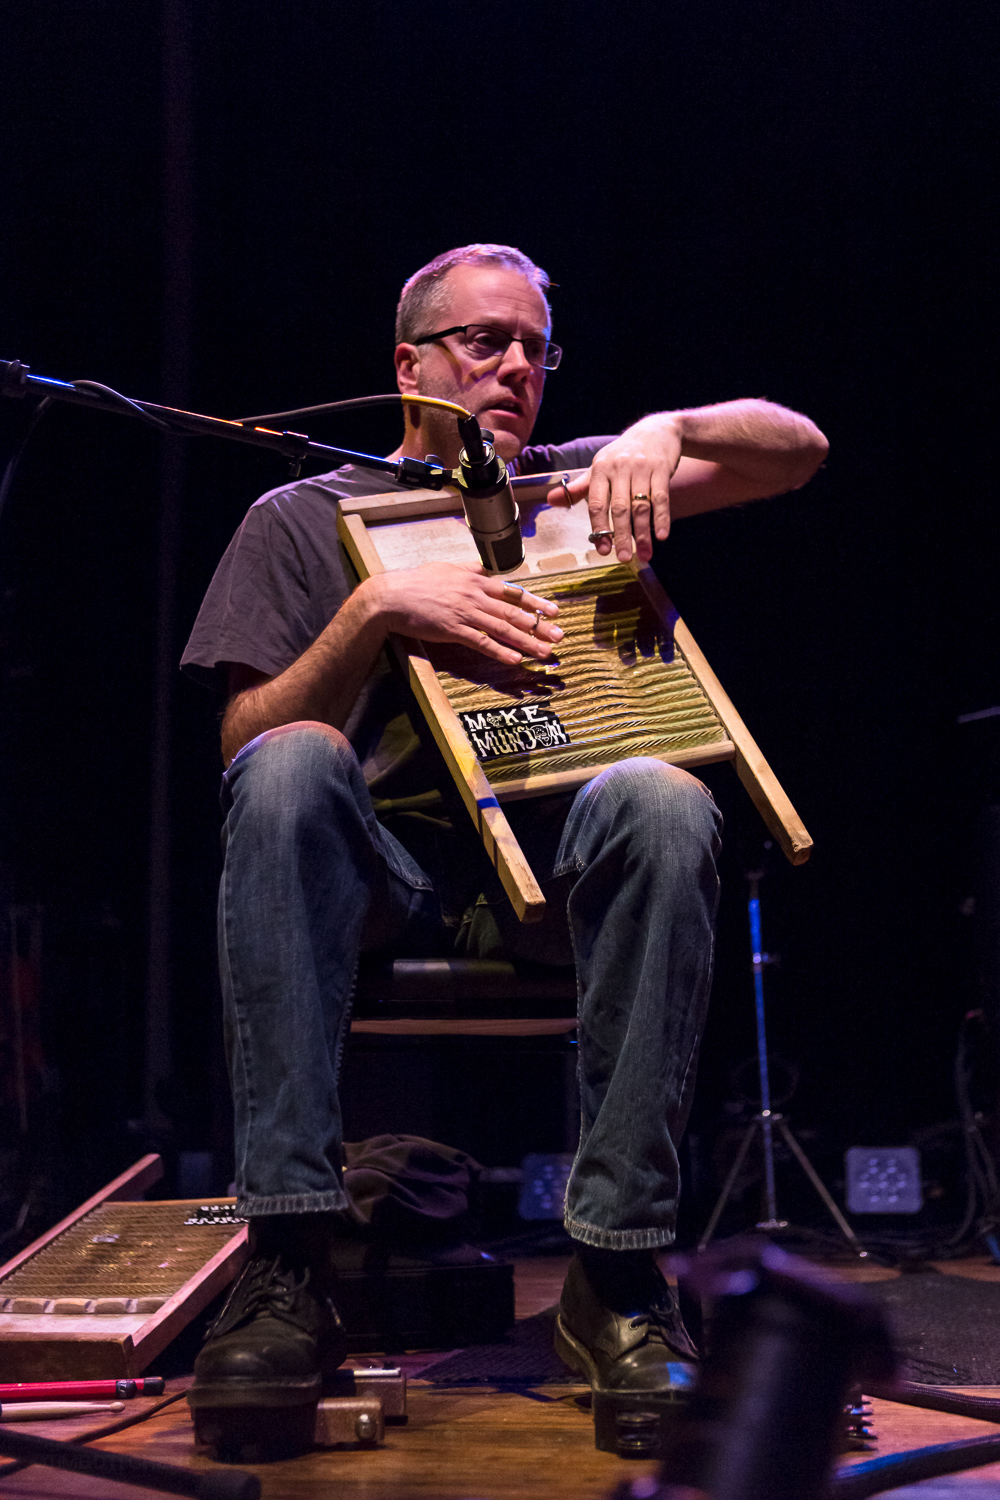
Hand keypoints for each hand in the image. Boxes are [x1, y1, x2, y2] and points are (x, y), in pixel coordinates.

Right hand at [372, 563, 561, 665]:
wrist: (392, 596)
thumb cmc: (417, 582)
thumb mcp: (447, 569)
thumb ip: (468, 569)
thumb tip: (482, 567)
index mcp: (475, 581)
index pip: (513, 593)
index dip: (535, 603)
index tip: (553, 611)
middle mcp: (475, 596)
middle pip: (513, 612)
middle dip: (539, 626)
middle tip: (559, 636)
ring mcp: (465, 613)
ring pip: (502, 629)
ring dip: (526, 642)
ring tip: (544, 652)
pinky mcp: (453, 629)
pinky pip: (481, 642)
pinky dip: (499, 651)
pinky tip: (515, 659)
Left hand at [546, 416, 682, 562]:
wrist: (657, 430)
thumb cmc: (623, 454)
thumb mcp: (599, 467)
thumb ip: (579, 488)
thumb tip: (550, 500)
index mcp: (600, 470)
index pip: (596, 503)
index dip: (599, 528)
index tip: (602, 550)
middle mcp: (619, 468)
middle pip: (620, 508)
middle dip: (622, 536)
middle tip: (623, 559)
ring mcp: (642, 468)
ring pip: (641, 505)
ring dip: (643, 533)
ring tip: (644, 555)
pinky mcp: (662, 469)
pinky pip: (661, 497)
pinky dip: (662, 518)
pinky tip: (661, 536)